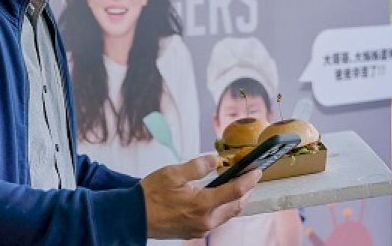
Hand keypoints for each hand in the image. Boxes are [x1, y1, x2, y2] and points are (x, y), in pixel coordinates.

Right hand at [140, 154, 261, 239]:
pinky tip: (218, 198)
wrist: (134, 217)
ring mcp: (200, 229)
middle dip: (246, 191)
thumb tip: (214, 160)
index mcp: (202, 204)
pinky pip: (215, 220)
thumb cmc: (150, 195)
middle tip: (249, 177)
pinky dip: (222, 208)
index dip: (249, 180)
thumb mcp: (173, 173)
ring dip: (235, 201)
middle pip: (235, 206)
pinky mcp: (194, 232)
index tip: (257, 171)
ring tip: (237, 186)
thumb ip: (197, 166)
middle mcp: (205, 220)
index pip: (235, 191)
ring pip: (227, 215)